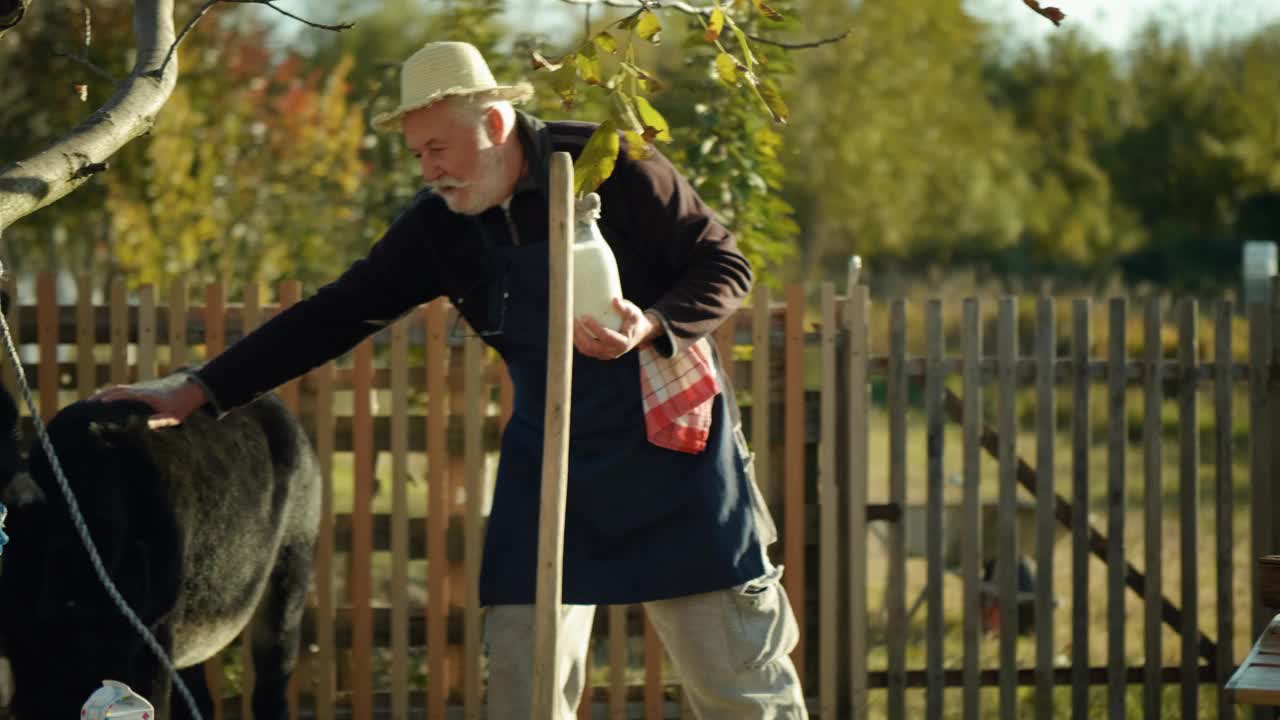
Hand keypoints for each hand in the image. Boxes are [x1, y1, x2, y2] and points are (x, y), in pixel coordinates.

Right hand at [91, 375, 207, 428]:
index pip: (122, 395)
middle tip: (85, 405)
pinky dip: (113, 395)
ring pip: (118, 390)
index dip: (108, 399)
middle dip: (100, 396)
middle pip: (115, 390)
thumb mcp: (173, 415)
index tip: (94, 405)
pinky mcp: (142, 391)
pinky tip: (107, 403)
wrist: (191, 389)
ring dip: (104, 395)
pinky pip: (124, 392)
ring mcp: (140, 389)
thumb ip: (160, 420)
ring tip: (90, 404)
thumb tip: (146, 424)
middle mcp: (139, 390)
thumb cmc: (181, 405)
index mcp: (144, 395)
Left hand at [573, 298, 659, 360]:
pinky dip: (577, 341)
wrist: (639, 333)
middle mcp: (613, 352)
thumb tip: (614, 299)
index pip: (606, 337)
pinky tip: (571, 330)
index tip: (584, 317)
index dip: (594, 328)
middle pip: (591, 347)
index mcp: (623, 343)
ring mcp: (605, 354)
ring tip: (568, 324)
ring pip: (586, 350)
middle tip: (572, 319)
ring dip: (575, 338)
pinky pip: (585, 350)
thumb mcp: (634, 313)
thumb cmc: (635, 321)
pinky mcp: (599, 353)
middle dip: (579, 334)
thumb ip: (624, 307)